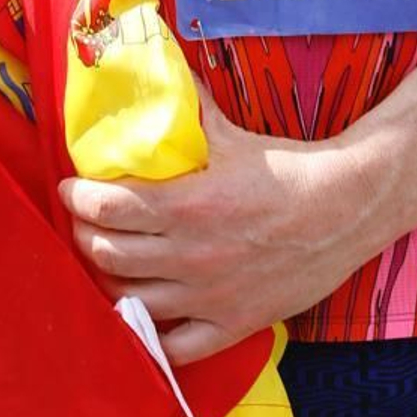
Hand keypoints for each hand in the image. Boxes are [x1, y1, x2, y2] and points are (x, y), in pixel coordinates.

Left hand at [59, 103, 384, 363]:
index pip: (108, 207)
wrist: (345, 209)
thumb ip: (191, 109)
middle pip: (107, 254)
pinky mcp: (231, 324)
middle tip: (86, 222)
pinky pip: (174, 347)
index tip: (71, 189)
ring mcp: (208, 296)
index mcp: (186, 205)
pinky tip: (141, 317)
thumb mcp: (231, 134)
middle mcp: (189, 255)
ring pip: (131, 299)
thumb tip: (164, 69)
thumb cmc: (288, 169)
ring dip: (110, 279)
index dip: (79, 198)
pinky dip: (150, 334)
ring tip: (108, 262)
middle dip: (86, 235)